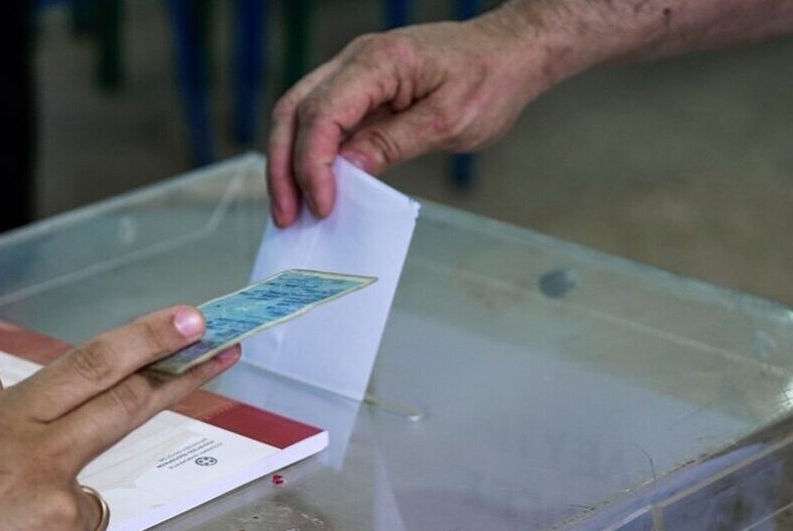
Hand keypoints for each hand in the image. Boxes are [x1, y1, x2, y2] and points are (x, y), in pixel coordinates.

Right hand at [0, 305, 238, 530]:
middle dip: (181, 377)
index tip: (191, 320)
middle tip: (220, 354)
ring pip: (88, 505)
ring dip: (55, 524)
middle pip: (127, 405)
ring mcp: (65, 511)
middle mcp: (42, 458)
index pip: (91, 365)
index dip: (147, 338)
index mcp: (5, 424)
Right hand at [268, 17, 551, 226]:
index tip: (321, 206)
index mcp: (378, 62)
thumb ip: (394, 143)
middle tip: (286, 217)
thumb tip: (346, 171)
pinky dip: (310, 155)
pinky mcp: (360, 89)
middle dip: (283, 168)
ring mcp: (354, 73)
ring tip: (292, 210)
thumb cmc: (490, 79)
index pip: (322, 114)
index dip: (312, 164)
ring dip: (289, 163)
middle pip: (294, 111)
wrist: (510, 51)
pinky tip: (314, 188)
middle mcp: (355, 61)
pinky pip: (321, 120)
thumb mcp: (449, 121)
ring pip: (298, 115)